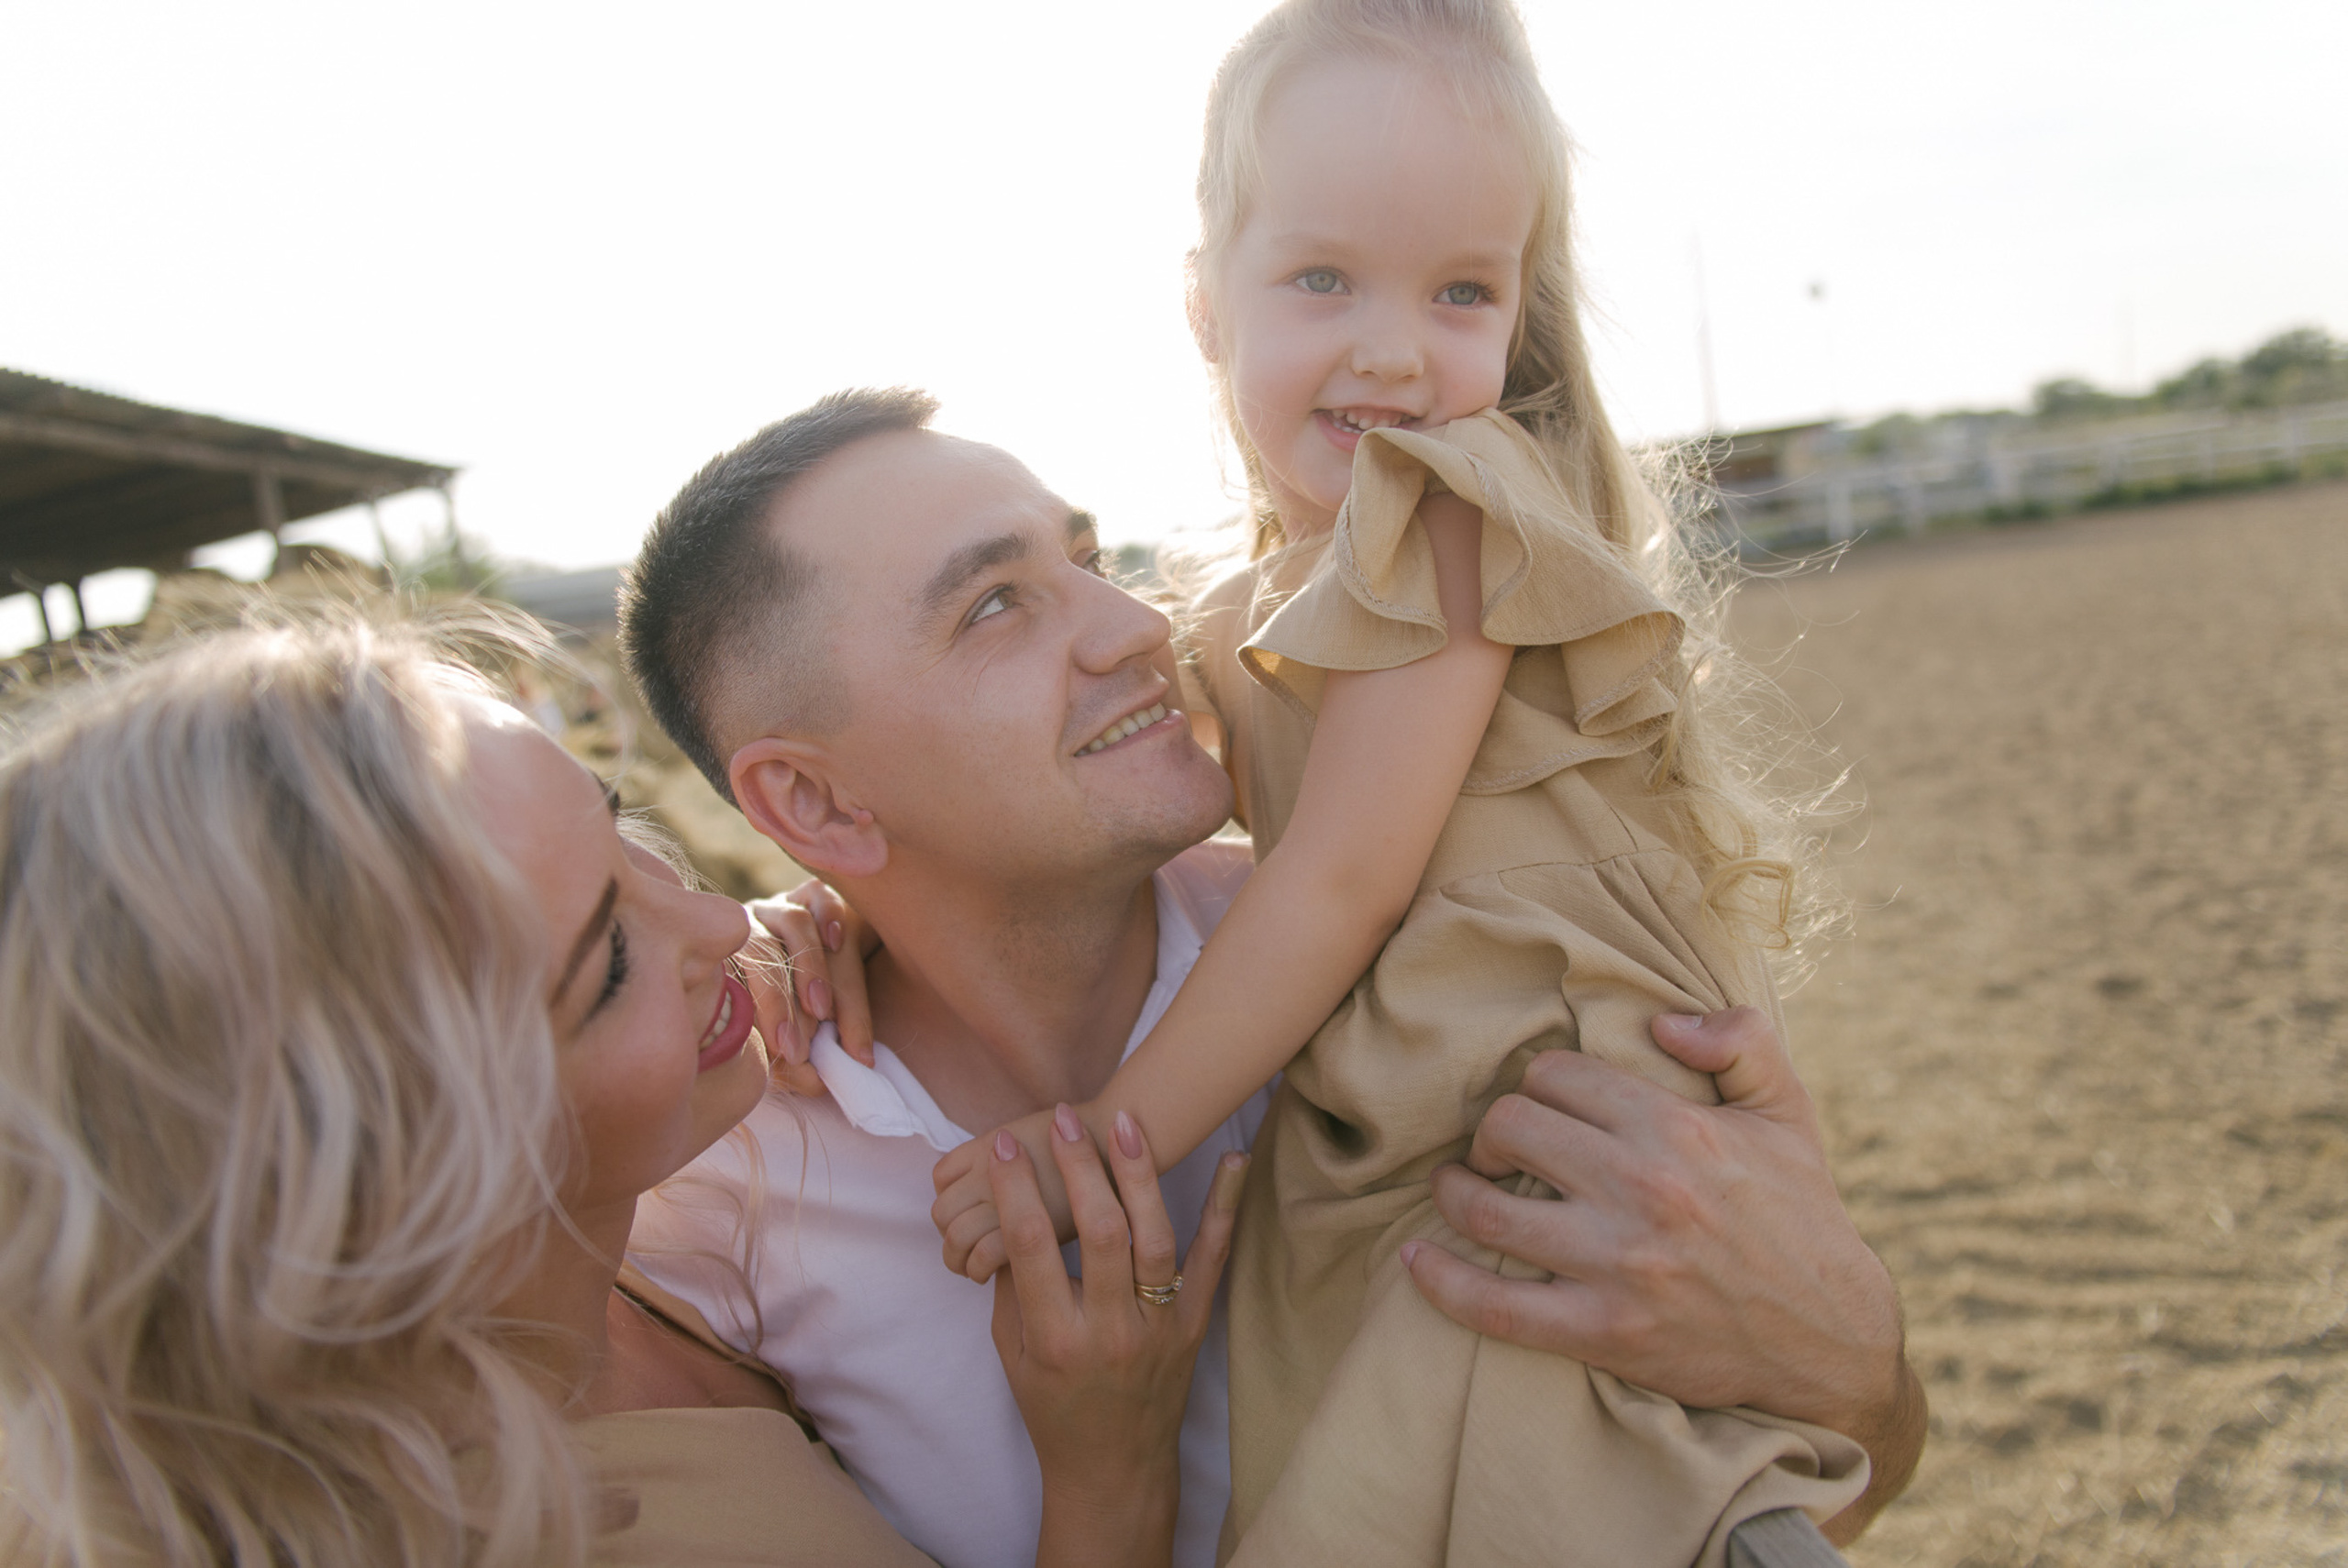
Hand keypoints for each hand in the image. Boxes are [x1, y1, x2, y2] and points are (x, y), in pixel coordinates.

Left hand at [744, 878, 878, 1095]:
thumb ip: (797, 1061)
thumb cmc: (798, 1017)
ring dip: (812, 969)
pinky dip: (830, 917)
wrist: (824, 965)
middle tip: (809, 1044)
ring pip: (793, 924)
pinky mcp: (812, 893)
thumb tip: (817, 1082)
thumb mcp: (788, 1040)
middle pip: (762, 951)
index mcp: (727, 960)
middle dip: (787, 1002)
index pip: (740, 979)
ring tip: (826, 1011)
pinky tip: (839, 941)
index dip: (770, 1017)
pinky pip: (818, 895)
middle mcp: (748, 927)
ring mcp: (779, 905)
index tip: (795, 1056)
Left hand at [934, 1105, 1076, 1282]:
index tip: (969, 1212)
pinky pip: (981, 1255)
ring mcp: (1002, 1203)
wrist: (1119, 1152)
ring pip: (956, 1236)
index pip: (941, 1177)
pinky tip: (992, 1273)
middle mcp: (987, 1173)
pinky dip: (978, 1267)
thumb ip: (1010, 1165)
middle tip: (970, 1245)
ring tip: (976, 1265)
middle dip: (951, 1230)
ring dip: (959, 1255)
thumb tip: (990, 1188)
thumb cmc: (1088, 1149)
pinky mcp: (1020, 1236)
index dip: (950, 1197)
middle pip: (943, 1211)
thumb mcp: (1037, 1141)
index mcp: (987, 1148)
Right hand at [991, 1104, 1244, 1567]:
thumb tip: (1003, 1213)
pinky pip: (1213, 1259)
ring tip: (1124, 1123)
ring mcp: (1159, 1326)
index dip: (1014, 1189)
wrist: (1114, 1469)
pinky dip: (1225, 1208)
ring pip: (1153, 1238)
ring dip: (1139, 1175)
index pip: (1029, 1247)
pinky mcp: (1194, 1325)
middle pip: (1097, 1232)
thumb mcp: (1014, 1356)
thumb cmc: (1054, 1408)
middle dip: (1077, 1167)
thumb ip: (1009, 1287)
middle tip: (1063, 1118)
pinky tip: (1233, 1160)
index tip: (1003, 1145)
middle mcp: (1110, 1330)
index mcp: (1055, 1338)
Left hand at [1401, 1007, 1923, 1541]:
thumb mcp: (1788, 1111)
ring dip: (1456, 1194)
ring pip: (1487, 1212)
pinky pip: (1495, 1306)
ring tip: (1458, 1190)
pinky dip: (1441, 1282)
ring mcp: (1618, 1265)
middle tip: (1499, 1151)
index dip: (1537, 1086)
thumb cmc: (1803, 1216)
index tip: (1542, 1108)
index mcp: (1675, 1129)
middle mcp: (1641, 1189)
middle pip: (1510, 1130)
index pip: (1554, 1077)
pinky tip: (1416, 1261)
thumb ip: (1739, 1039)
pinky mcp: (1604, 1331)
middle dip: (1494, 1135)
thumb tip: (1663, 1020)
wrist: (1831, 1338)